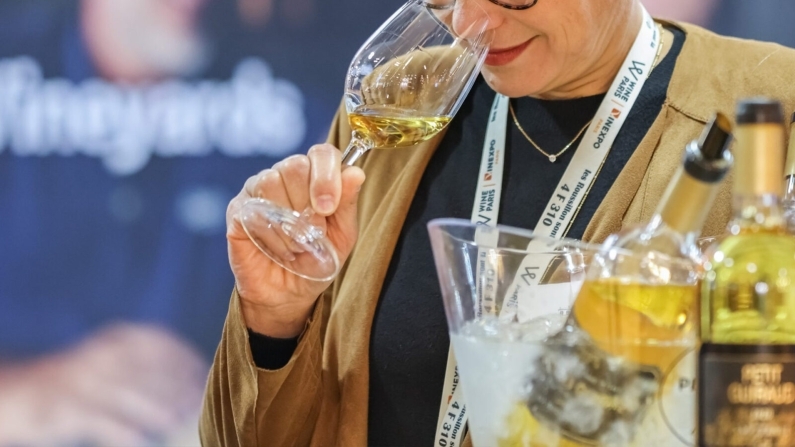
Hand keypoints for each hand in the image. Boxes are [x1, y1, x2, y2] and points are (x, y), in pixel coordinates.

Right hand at [0, 323, 207, 445]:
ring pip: (131, 396)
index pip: (159, 341)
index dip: (185, 357)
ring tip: (176, 422)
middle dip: (178, 388)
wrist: (26, 391)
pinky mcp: (67, 409)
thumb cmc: (88, 379)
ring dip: (159, 411)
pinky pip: (105, 422)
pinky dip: (126, 433)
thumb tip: (199, 377)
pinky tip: (141, 440)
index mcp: (117, 337)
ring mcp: (84, 380)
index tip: (204, 373)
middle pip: (150, 369)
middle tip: (198, 403)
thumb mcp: (118, 358)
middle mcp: (101, 353)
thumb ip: (151, 363)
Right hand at [227, 143, 365, 336]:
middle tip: (312, 233)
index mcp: (314, 176)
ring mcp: (258, 190)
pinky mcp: (238, 210)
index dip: (326, 176)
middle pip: (295, 165)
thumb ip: (347, 203)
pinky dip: (270, 234)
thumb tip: (356, 172)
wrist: (288, 294)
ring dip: (289, 222)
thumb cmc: (317, 261)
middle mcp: (284, 176)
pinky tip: (278, 250)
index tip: (327, 208)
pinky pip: (253, 209)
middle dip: (307, 203)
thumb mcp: (342, 235)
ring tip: (296, 245)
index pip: (321, 153)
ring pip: (271, 182)